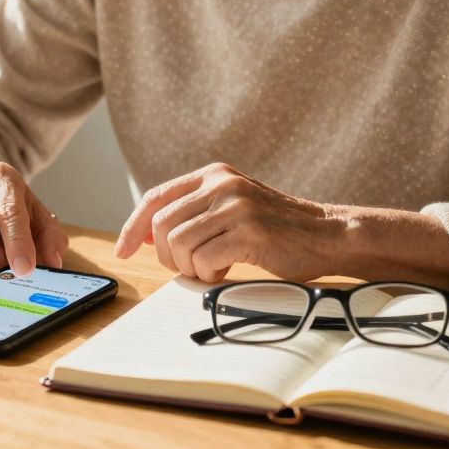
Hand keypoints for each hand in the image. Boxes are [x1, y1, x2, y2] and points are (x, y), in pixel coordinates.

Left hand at [113, 163, 343, 282]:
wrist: (327, 236)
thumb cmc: (277, 230)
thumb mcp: (233, 206)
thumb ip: (196, 212)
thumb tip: (144, 236)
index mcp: (214, 174)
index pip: (156, 197)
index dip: (132, 226)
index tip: (122, 251)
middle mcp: (222, 183)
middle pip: (161, 224)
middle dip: (165, 255)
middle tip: (189, 267)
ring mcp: (237, 206)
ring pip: (178, 244)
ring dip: (189, 267)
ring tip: (213, 268)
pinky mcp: (250, 232)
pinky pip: (203, 259)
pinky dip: (208, 274)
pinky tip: (226, 271)